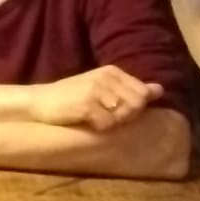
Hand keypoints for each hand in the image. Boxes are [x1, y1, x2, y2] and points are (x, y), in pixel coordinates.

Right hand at [32, 67, 161, 132]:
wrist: (39, 101)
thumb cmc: (71, 97)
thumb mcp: (103, 88)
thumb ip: (131, 88)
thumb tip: (160, 89)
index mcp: (113, 71)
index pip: (142, 93)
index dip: (133, 108)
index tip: (113, 109)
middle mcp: (107, 78)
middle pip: (137, 105)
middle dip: (125, 116)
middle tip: (104, 117)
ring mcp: (96, 90)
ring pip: (124, 115)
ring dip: (112, 123)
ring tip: (95, 118)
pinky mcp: (87, 105)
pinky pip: (108, 124)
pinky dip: (99, 128)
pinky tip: (86, 122)